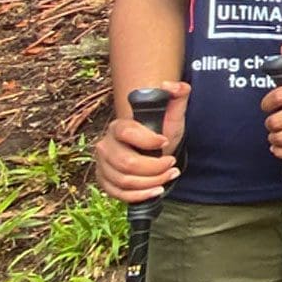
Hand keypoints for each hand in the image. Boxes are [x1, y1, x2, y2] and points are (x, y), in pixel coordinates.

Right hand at [93, 81, 189, 202]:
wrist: (152, 150)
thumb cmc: (161, 132)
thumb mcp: (174, 115)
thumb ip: (178, 95)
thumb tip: (171, 85)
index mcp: (119, 127)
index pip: (128, 134)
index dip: (148, 140)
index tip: (165, 142)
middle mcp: (106, 145)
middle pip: (127, 163)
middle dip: (155, 168)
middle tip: (172, 164)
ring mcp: (103, 164)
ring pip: (125, 180)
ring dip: (152, 182)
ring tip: (169, 175)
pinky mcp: (105, 181)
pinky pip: (118, 194)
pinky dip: (140, 195)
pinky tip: (156, 189)